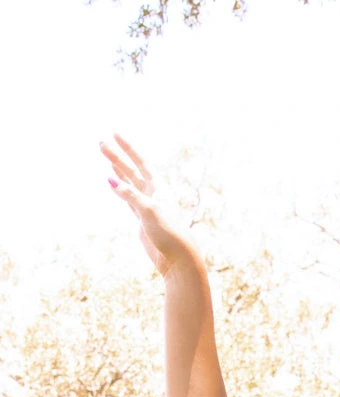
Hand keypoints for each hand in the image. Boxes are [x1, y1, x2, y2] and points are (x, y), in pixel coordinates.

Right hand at [101, 135, 201, 278]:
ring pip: (129, 182)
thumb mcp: (149, 211)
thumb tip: (110, 180)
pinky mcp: (142, 218)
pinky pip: (128, 198)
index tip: (114, 133)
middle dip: (117, 156)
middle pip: (132, 170)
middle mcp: (154, 194)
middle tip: (100, 144)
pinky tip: (113, 181)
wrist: (177, 259)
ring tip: (106, 155)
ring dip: (118, 169)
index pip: (141, 162)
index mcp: (160, 187)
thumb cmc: (168, 233)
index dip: (128, 147)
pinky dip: (120, 188)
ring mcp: (148, 206)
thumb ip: (130, 195)